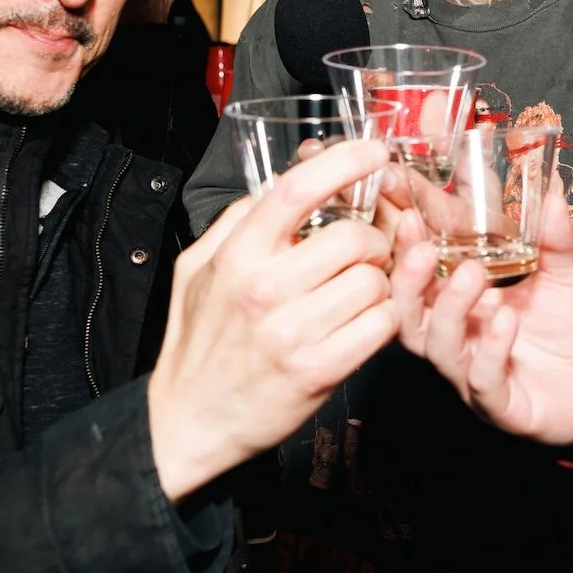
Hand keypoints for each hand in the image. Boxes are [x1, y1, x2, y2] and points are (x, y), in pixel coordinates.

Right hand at [147, 140, 398, 499]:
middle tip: (365, 254)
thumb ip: (234, 222)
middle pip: (354, 238)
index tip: (374, 151)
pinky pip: (380, 326)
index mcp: (237, 256)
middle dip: (373, 241)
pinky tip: (363, 322)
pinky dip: (382, 319)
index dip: (345, 161)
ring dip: (379, 283)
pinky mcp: (319, 371)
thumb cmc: (199, 341)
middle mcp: (264, 289)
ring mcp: (293, 332)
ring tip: (359, 292)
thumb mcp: (195, 270)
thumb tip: (276, 184)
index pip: (296, 189)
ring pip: (374, 283)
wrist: (190, 420)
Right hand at [390, 185, 572, 455]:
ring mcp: (471, 370)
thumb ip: (554, 233)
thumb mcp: (563, 272)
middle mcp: (455, 333)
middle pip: (406, 308)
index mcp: (459, 296)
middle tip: (418, 240)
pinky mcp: (500, 404)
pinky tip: (506, 320)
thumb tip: (553, 186)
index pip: (422, 262)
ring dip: (447, 307)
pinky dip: (491, 348)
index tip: (404, 198)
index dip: (407, 232)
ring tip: (471, 274)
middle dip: (405, 274)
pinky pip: (482, 379)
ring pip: (435, 344)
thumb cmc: (569, 329)